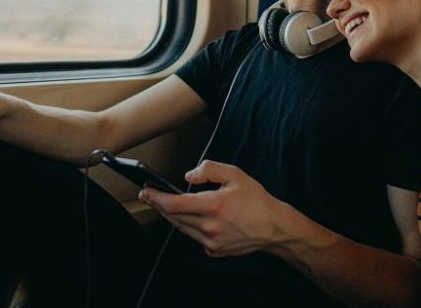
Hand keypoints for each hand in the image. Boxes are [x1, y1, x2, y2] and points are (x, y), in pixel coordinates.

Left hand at [139, 160, 291, 256]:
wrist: (273, 227)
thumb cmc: (256, 200)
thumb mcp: (236, 175)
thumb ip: (209, 170)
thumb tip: (188, 176)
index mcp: (214, 206)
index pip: (175, 203)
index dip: (157, 197)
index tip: (146, 190)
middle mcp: (210, 226)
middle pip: (174, 216)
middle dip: (158, 204)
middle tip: (149, 195)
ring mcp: (211, 241)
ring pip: (181, 227)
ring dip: (171, 215)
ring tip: (164, 204)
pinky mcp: (214, 250)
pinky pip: (194, 236)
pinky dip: (190, 226)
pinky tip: (192, 217)